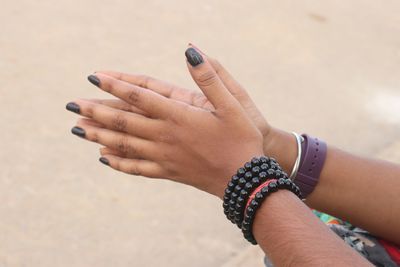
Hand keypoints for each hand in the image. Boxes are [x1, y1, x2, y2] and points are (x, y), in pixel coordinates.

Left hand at [87, 47, 296, 172]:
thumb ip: (210, 77)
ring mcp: (164, 157)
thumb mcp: (232, 104)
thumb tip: (190, 51)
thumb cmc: (241, 140)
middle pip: (123, 121)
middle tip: (71, 105)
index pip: (138, 97)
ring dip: (97, 135)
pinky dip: (117, 162)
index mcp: (178, 116)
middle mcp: (165, 136)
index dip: (114, 85)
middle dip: (95, 111)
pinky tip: (102, 158)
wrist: (245, 180)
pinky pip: (136, 168)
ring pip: (123, 144)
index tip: (93, 77)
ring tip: (76, 129)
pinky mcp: (167, 172)